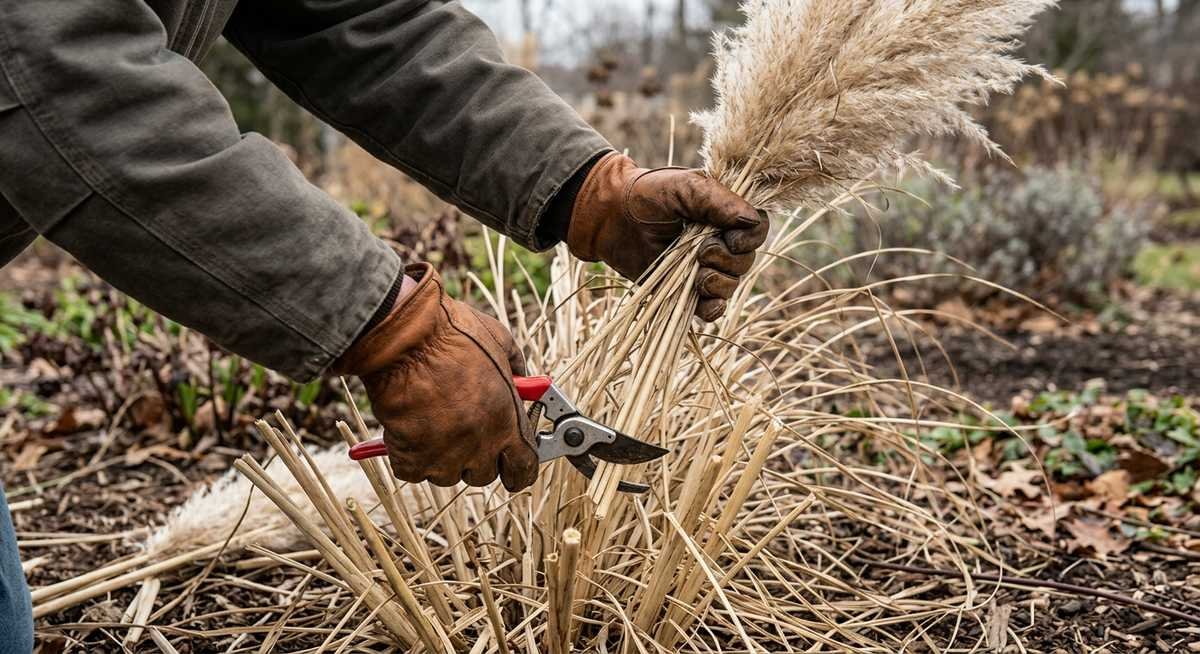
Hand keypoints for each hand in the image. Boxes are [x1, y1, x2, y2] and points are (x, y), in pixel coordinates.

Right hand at [333, 264, 537, 490]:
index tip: (512, 464)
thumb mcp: (501, 342)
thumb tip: (521, 380)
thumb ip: (516, 368)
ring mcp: (446, 458)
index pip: (523, 468)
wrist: (406, 340)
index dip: (518, 468)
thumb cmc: (453, 335)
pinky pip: (412, 470)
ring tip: (431, 421)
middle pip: (484, 475)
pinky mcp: (412, 461)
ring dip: (440, 455)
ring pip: (446, 474)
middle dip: (476, 457)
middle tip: (462, 430)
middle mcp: (481, 447)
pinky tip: (407, 427)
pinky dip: (407, 454)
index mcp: (508, 423)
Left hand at [566, 152, 768, 320]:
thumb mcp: (686, 188)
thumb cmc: (648, 195)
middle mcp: (720, 242)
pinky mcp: (686, 290)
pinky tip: (702, 299)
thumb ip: (720, 201)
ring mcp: (704, 267)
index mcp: (725, 214)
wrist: (610, 217)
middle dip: (727, 261)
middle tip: (700, 252)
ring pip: (731, 285)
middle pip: (746, 261)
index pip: (758, 230)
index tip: (730, 239)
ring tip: (696, 272)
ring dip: (718, 283)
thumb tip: (751, 220)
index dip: (751, 240)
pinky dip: (711, 308)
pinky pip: (711, 308)